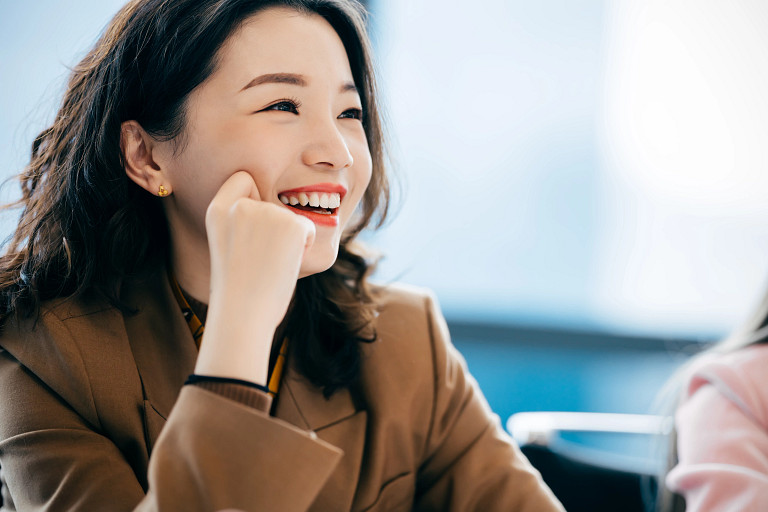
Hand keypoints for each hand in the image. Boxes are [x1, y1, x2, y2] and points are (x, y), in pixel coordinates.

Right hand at [194, 171, 315, 383]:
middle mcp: (240, 206)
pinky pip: (308, 228)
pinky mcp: (292, 225)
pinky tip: (285, 264)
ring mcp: (266, 213)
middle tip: (259, 259)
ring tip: (269, 265)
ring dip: (288, 239)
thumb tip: (270, 211)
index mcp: (216, 210)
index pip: (243, 179)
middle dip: (274, 227)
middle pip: (271, 202)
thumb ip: (241, 221)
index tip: (252, 227)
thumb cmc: (237, 289)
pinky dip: (304, 246)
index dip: (254, 198)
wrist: (243, 315)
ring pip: (290, 217)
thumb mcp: (227, 245)